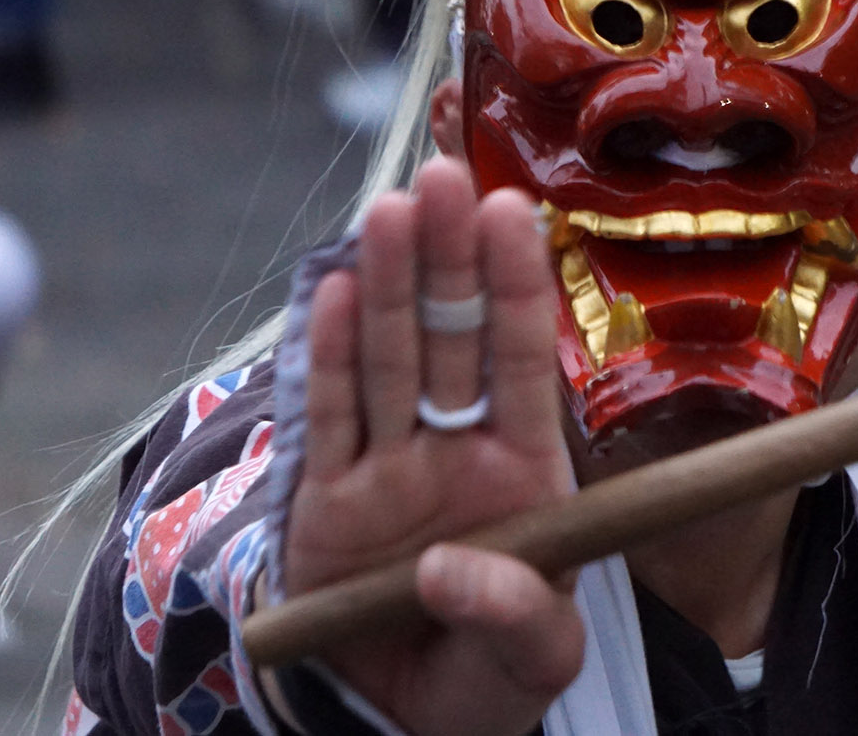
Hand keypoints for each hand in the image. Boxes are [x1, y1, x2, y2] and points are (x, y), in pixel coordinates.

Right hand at [280, 158, 584, 735]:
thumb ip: (514, 618)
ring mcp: (386, 469)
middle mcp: (453, 453)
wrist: (397, 720)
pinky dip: (330, 360)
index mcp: (522, 473)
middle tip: (442, 177)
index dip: (515, 286)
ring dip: (390, 285)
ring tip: (389, 209)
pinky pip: (328, 421)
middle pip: (450, 341)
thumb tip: (455, 570)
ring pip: (389, 362)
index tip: (512, 211)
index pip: (520, 363)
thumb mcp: (533, 665)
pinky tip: (337, 293)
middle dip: (447, 260)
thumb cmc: (484, 684)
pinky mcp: (324, 499)